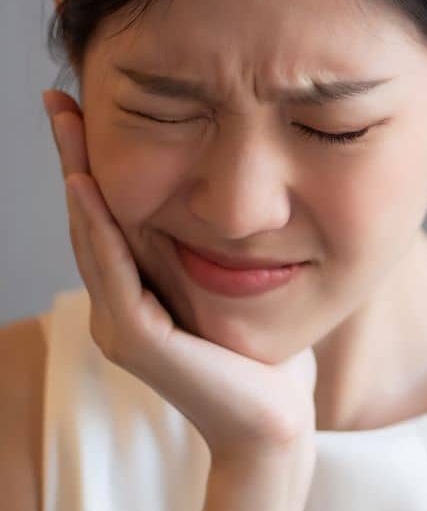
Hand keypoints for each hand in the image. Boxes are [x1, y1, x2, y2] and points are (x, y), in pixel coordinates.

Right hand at [42, 89, 317, 462]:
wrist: (273, 417)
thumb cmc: (261, 354)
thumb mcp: (231, 284)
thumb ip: (209, 250)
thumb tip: (220, 191)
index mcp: (137, 292)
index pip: (109, 215)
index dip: (93, 161)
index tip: (84, 107)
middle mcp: (118, 306)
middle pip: (91, 218)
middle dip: (76, 157)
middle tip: (62, 99)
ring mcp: (122, 324)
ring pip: (93, 238)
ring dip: (78, 177)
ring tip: (69, 124)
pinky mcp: (141, 339)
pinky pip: (115, 273)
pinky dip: (100, 227)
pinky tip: (89, 185)